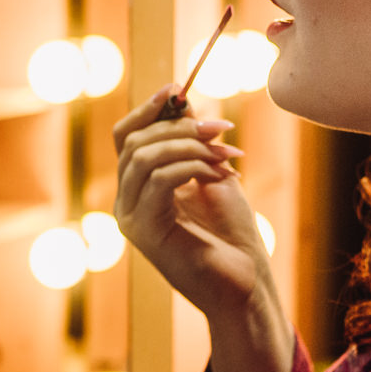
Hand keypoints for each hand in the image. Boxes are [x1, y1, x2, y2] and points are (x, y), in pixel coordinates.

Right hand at [113, 86, 267, 317]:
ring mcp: (131, 218)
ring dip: (189, 146)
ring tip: (226, 155)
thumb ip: (193, 141)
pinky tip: (220, 176)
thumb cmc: (231, 233)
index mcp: (138, 188)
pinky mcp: (145, 232)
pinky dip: (192, 166)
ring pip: (144, 157)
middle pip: (134, 142)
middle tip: (221, 129)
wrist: (245, 283)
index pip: (125, 137)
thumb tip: (181, 99)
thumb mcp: (211, 173)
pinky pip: (159, 180)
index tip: (177, 88)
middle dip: (180, 126)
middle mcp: (126, 202)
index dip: (148, 109)